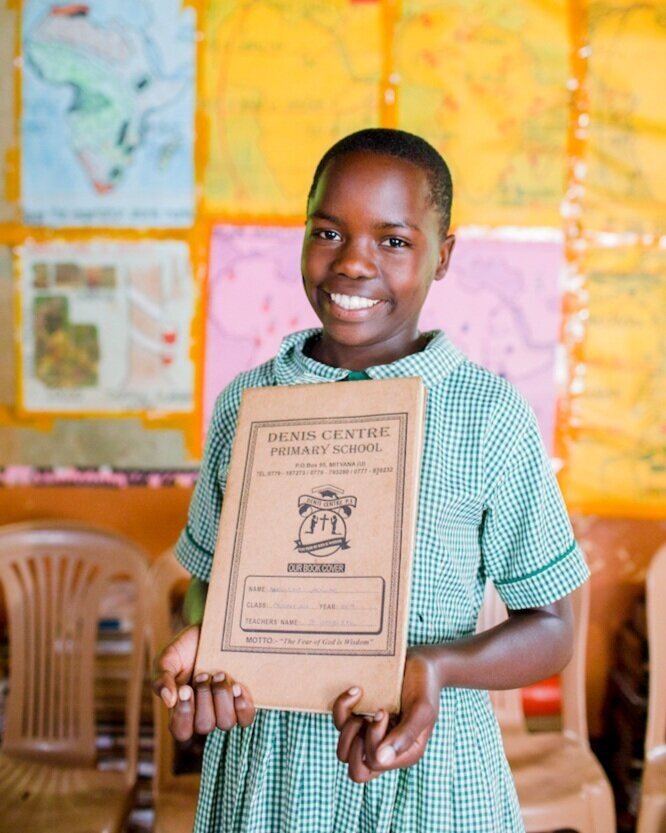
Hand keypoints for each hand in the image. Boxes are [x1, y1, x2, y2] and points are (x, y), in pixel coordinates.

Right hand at [152, 624, 255, 740]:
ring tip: (220, 675)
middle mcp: (204, 713)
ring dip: (222, 698)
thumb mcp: (168, 659)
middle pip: (205, 726)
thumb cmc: (186, 647)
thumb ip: (161, 678)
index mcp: (182, 709)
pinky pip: (246, 717)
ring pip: (226, 723)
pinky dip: (242, 705)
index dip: (184, 715)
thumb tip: (169, 700)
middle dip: (204, 699)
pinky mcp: (242, 700)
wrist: (210, 629)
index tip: (185, 689)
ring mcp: (225, 708)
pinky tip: (237, 687)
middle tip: (203, 675)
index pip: (181, 731)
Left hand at [333, 648, 441, 781]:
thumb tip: (381, 759)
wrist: (420, 662)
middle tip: (367, 719)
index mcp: (403, 753)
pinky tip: (356, 690)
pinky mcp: (359, 716)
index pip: (376, 764)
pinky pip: (339, 722)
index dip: (373, 740)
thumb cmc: (425, 686)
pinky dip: (342, 705)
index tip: (383, 712)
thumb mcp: (422, 710)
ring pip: (343, 752)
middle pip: (356, 770)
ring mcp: (369, 733)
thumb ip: (405, 736)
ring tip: (363, 707)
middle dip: (354, 745)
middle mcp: (385, 748)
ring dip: (348, 727)